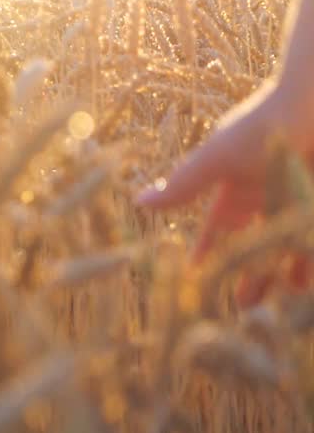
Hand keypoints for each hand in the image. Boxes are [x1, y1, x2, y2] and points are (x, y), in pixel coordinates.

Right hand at [135, 79, 313, 306]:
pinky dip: (309, 263)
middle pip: (255, 245)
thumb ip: (182, 185)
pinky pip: (313, 240)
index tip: (195, 281)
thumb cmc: (266, 123)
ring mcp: (298, 201)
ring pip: (290, 247)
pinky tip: (304, 281)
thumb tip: (136, 202)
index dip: (206, 253)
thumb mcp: (218, 158)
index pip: (216, 228)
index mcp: (237, 187)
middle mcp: (268, 197)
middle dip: (249, 275)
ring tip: (284, 300)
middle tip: (244, 309)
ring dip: (286, 274)